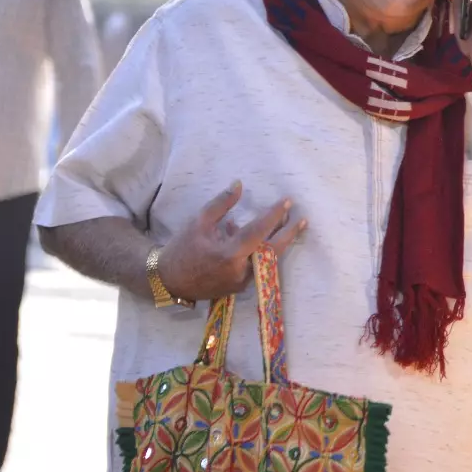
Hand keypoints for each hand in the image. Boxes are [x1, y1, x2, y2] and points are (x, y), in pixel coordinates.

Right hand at [156, 182, 304, 302]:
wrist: (169, 280)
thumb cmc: (183, 248)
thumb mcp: (199, 221)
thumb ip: (222, 203)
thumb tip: (239, 184)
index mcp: (230, 254)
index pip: (259, 231)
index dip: (275, 215)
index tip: (287, 201)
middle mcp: (240, 271)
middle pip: (273, 251)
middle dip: (289, 234)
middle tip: (302, 219)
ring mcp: (241, 282)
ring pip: (268, 260)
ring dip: (279, 242)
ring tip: (289, 224)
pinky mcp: (240, 287)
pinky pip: (258, 266)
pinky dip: (262, 251)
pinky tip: (261, 237)